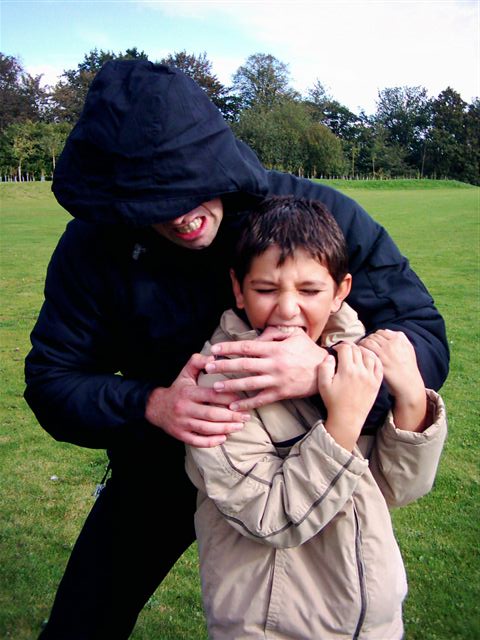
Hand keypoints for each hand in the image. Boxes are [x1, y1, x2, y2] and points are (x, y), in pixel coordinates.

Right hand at [145, 353, 249, 446]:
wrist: (155, 407)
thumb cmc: (178, 389)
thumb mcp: (185, 372)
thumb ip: (198, 361)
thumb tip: (214, 357)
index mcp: (188, 392)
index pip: (211, 395)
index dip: (228, 397)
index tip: (242, 399)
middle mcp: (184, 408)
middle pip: (211, 414)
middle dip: (231, 416)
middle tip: (246, 416)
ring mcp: (182, 423)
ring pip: (206, 429)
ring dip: (225, 428)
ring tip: (239, 426)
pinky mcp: (180, 435)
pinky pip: (197, 441)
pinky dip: (212, 441)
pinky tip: (224, 438)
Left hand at [205, 327, 327, 410]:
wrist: (327, 370)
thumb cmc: (309, 351)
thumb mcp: (295, 334)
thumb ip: (274, 333)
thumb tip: (258, 336)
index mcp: (275, 349)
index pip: (247, 347)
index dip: (229, 348)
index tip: (215, 349)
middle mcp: (273, 364)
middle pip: (243, 365)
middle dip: (224, 366)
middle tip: (208, 367)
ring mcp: (276, 381)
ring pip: (249, 384)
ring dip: (230, 386)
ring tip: (215, 387)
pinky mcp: (280, 393)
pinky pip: (260, 400)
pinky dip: (246, 404)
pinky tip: (233, 406)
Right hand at [318, 343, 382, 450]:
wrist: (348, 418)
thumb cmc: (333, 402)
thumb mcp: (323, 385)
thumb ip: (324, 367)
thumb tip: (330, 356)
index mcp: (346, 370)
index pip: (345, 348)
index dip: (339, 346)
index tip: (336, 349)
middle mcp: (360, 371)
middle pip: (357, 350)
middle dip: (350, 347)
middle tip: (345, 350)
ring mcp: (370, 377)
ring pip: (369, 355)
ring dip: (362, 350)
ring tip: (357, 352)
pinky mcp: (377, 383)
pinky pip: (379, 365)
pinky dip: (374, 359)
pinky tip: (368, 359)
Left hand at [359, 330, 426, 430]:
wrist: (409, 384)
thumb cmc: (408, 368)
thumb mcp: (409, 349)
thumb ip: (401, 338)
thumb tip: (387, 331)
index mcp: (399, 340)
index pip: (380, 332)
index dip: (374, 336)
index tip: (370, 341)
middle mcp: (391, 345)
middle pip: (372, 336)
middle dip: (366, 340)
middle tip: (362, 346)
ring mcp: (385, 354)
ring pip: (368, 342)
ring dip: (362, 345)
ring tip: (359, 351)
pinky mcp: (379, 363)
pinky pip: (366, 352)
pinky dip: (361, 352)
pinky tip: (360, 357)